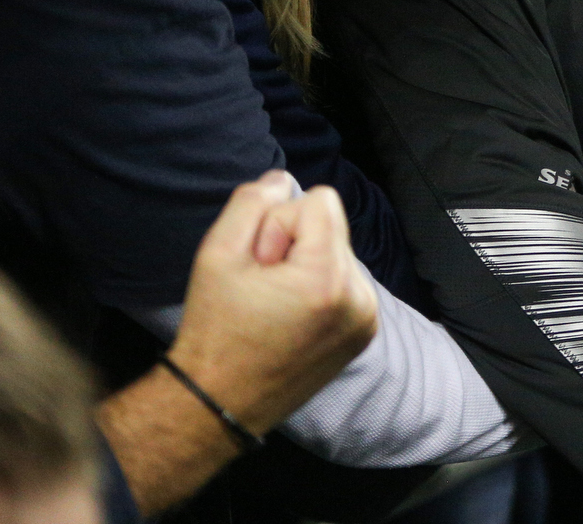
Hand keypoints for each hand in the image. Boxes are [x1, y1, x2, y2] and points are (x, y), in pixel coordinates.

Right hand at [165, 172, 377, 434]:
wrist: (219, 402)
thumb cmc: (214, 329)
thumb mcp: (217, 253)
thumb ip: (251, 202)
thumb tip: (283, 179)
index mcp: (329, 277)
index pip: (319, 201)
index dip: (279, 225)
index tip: (260, 265)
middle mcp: (360, 297)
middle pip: (331, 227)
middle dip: (295, 246)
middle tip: (263, 289)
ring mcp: (368, 318)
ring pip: (338, 253)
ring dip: (307, 268)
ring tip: (274, 307)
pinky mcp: (366, 333)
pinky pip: (347, 282)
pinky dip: (320, 289)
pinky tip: (290, 319)